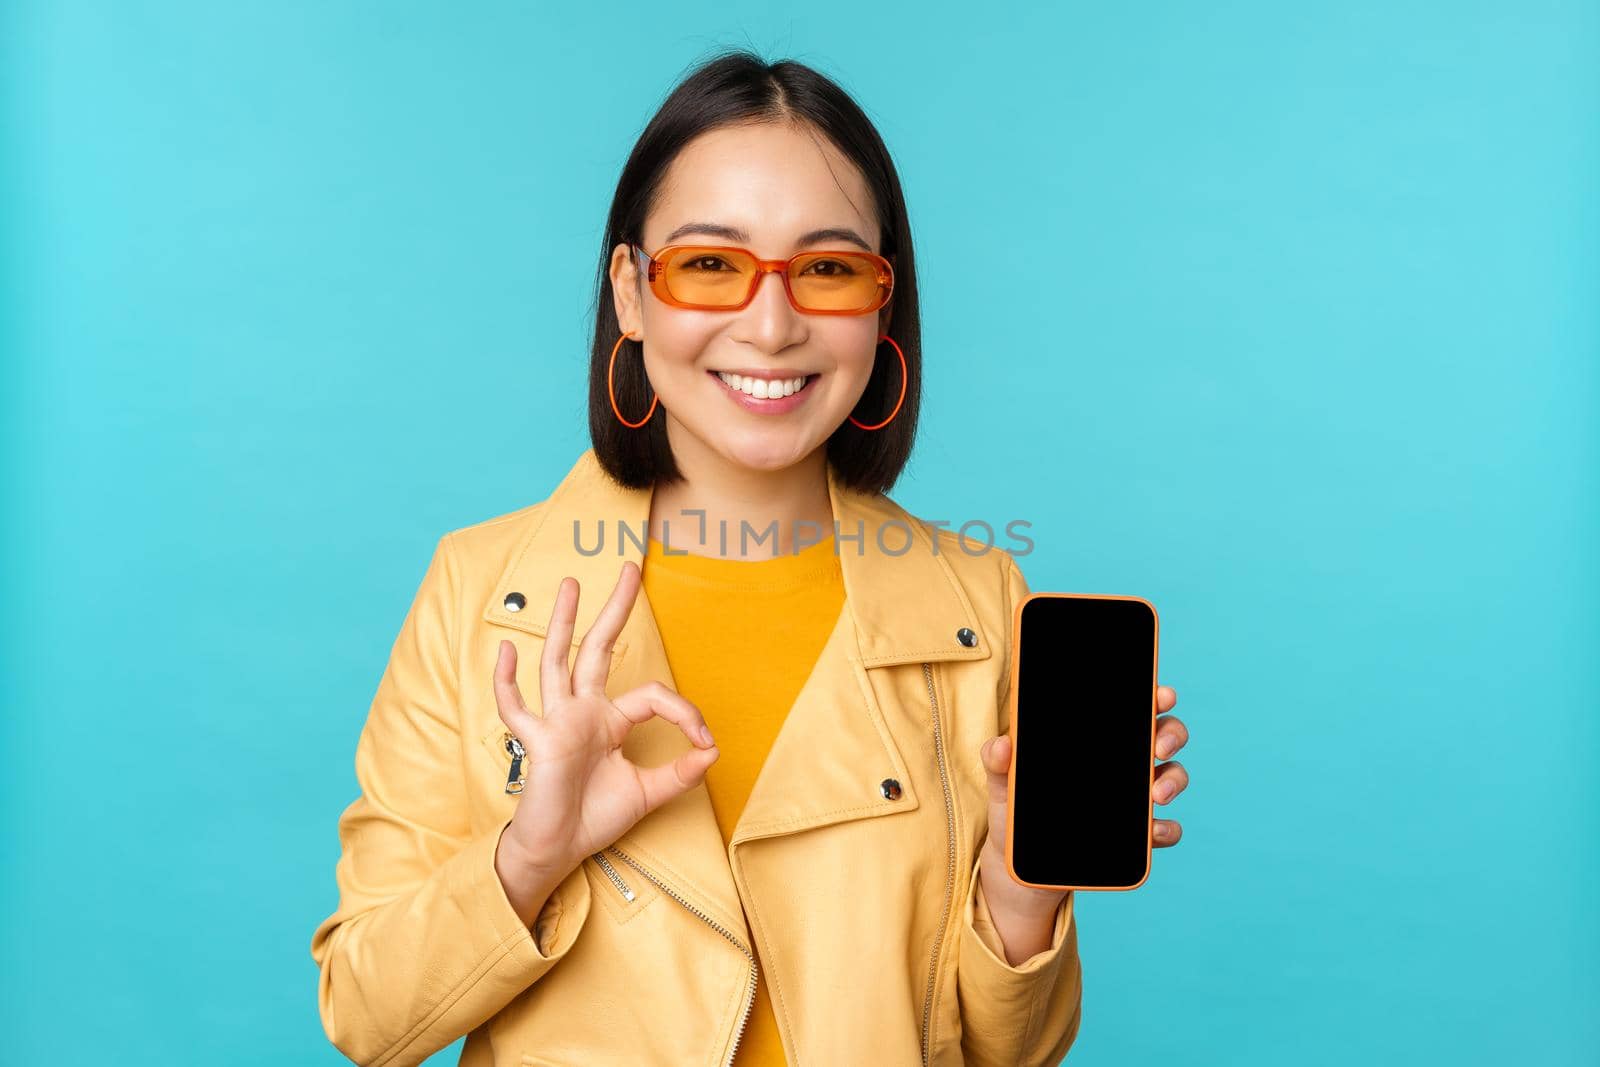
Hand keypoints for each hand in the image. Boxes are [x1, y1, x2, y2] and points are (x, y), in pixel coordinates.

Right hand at [492, 560, 720, 882]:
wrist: (559, 850)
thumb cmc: (594, 818)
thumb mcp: (648, 793)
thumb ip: (680, 773)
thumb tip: (713, 751)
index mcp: (610, 720)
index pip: (652, 695)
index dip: (684, 712)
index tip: (705, 741)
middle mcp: (583, 712)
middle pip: (598, 649)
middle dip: (614, 609)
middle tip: (630, 569)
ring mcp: (557, 722)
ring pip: (558, 662)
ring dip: (564, 623)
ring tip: (571, 585)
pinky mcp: (536, 742)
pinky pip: (515, 708)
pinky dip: (507, 681)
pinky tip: (505, 652)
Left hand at [977, 685, 1187, 925]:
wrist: (1022, 874)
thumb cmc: (1016, 815)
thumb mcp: (1003, 787)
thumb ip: (998, 763)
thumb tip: (1001, 744)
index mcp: (1095, 741)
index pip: (1130, 709)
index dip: (1153, 696)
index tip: (1162, 695)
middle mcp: (1123, 764)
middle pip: (1163, 735)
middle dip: (1172, 734)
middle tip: (1158, 746)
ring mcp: (1135, 800)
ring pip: (1173, 776)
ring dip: (1174, 780)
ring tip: (1156, 796)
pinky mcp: (1138, 838)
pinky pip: (1166, 829)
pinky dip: (1166, 829)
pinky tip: (1153, 832)